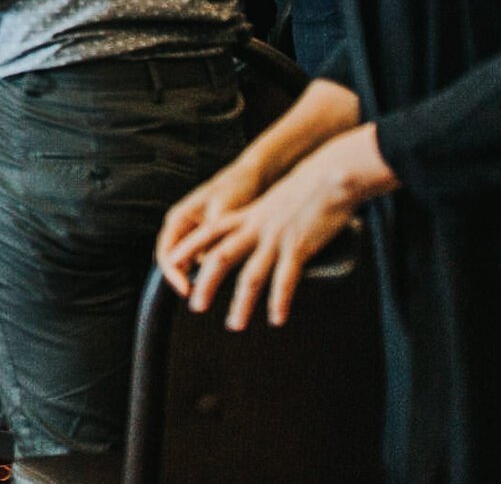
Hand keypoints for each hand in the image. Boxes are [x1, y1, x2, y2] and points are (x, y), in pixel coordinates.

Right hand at [156, 159, 267, 296]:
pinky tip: (217, 282)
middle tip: (196, 301)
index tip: (187, 291)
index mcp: (179, 218)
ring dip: (191, 278)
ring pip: (183, 261)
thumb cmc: (236, 190)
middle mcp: (180, 226)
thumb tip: (205, 262)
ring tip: (205, 296)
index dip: (173, 275)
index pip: (166, 253)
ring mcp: (191, 231)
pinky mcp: (204, 236)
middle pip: (171, 260)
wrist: (250, 176)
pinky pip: (197, 258)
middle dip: (180, 281)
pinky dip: (203, 271)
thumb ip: (212, 234)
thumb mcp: (223, 212)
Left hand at [170, 127, 387, 329]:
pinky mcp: (298, 246)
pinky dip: (279, 301)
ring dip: (241, 304)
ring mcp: (275, 238)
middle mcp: (254, 227)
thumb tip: (247, 239)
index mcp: (244, 216)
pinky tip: (277, 319)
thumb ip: (255, 222)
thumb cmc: (301, 191)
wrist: (328, 177)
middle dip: (206, 283)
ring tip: (234, 324)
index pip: (206, 234)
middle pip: (220, 257)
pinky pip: (285, 279)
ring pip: (251, 275)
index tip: (171, 267)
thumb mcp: (268, 205)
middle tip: (196, 305)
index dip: (186, 250)